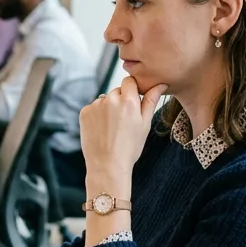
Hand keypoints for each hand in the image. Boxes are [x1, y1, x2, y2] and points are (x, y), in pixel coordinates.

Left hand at [80, 76, 166, 195]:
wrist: (107, 165)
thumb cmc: (130, 147)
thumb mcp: (145, 124)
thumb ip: (151, 101)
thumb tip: (160, 84)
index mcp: (128, 101)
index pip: (129, 81)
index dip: (132, 90)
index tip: (133, 103)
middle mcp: (110, 99)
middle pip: (117, 91)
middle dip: (121, 101)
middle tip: (123, 122)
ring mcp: (95, 105)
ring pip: (105, 100)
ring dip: (108, 108)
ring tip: (112, 128)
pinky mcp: (84, 112)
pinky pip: (93, 108)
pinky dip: (97, 115)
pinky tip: (101, 130)